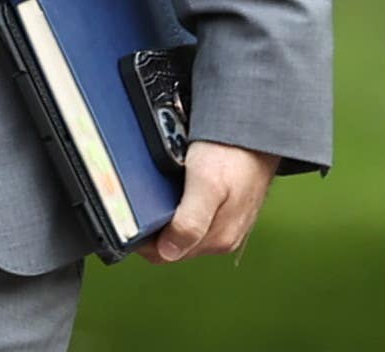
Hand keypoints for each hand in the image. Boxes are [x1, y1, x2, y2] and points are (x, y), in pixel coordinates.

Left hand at [146, 141, 277, 263]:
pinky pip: (193, 214)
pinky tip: (175, 186)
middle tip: (137, 199)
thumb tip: (169, 252)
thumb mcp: (207, 184)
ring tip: (155, 190)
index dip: (142, 240)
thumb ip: (190, 222)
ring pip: (182, 229)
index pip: (165, 255)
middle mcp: (223, 236)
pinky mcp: (225, 207)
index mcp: (218, 238)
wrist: (258, 129)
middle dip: (153, 227)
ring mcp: (225, 222)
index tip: (127, 218)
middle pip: (172, 243)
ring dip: (166, 215)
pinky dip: (179, 204)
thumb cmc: (234, 152)